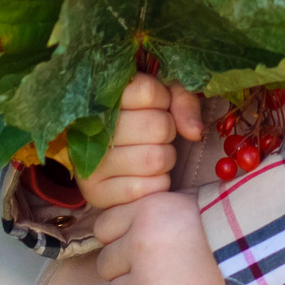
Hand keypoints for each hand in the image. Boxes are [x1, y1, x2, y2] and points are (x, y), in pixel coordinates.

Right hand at [81, 73, 203, 211]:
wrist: (108, 151)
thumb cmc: (141, 118)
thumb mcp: (162, 96)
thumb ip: (182, 101)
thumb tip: (194, 132)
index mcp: (102, 95)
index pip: (148, 91)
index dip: (163, 98)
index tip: (156, 105)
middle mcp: (89, 128)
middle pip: (157, 127)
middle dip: (167, 131)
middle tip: (154, 134)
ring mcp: (90, 162)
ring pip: (155, 159)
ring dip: (165, 158)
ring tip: (150, 153)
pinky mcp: (95, 192)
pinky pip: (147, 188)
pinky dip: (156, 183)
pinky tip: (144, 175)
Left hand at [92, 190, 244, 284]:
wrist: (268, 258)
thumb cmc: (236, 225)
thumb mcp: (194, 200)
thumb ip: (161, 209)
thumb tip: (146, 220)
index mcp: (145, 210)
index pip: (103, 228)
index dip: (118, 239)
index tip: (135, 247)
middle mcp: (138, 243)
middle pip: (106, 265)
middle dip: (125, 270)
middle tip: (152, 274)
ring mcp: (147, 281)